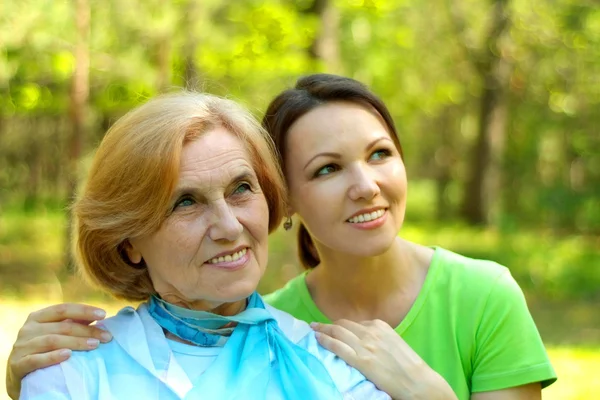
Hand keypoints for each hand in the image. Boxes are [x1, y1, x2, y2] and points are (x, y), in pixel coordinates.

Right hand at [6, 303, 111, 399]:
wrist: (18, 373)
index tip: (104, 314)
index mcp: (38, 317)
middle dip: (88, 331)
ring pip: (52, 341)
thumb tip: (98, 317)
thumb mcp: (54, 333)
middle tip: (106, 336)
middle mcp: (28, 329)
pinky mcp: (17, 364)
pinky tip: (68, 355)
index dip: (84, 310)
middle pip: (63, 326)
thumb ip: (72, 323)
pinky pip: (36, 359)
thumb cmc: (42, 350)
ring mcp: (21, 346)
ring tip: (95, 345)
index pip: (63, 309)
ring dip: (76, 342)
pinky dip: (53, 357)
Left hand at [311, 319, 456, 399]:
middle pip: (343, 325)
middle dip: (328, 325)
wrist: (416, 380)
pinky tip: (317, 339)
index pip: (353, 323)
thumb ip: (378, 337)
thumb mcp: (393, 342)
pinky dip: (325, 341)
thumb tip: (364, 340)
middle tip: (316, 326)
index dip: (340, 325)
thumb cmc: (408, 365)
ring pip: (337, 333)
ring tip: (313, 330)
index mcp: (380, 326)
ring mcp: (364, 345)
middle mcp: (370, 331)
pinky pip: (337, 346)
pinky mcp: (360, 359)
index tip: (332, 327)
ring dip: (322, 330)